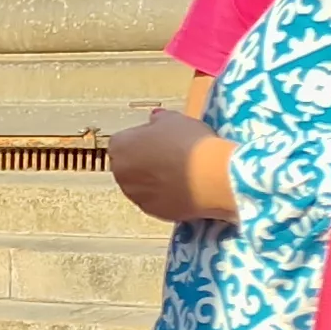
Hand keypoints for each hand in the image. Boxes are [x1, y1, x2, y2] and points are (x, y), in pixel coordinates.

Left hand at [110, 109, 236, 223]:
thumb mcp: (175, 119)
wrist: (211, 177)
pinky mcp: (151, 211)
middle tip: (173, 155)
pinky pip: (156, 200)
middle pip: (130, 164)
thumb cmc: (189, 142)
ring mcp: (134, 195)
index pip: (125, 140)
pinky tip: (186, 188)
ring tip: (182, 173)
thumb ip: (159, 118)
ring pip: (142, 184)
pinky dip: (166, 195)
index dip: (144, 138)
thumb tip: (154, 118)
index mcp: (119, 147)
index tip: (163, 138)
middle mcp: (119, 173)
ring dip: (154, 179)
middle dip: (145, 160)